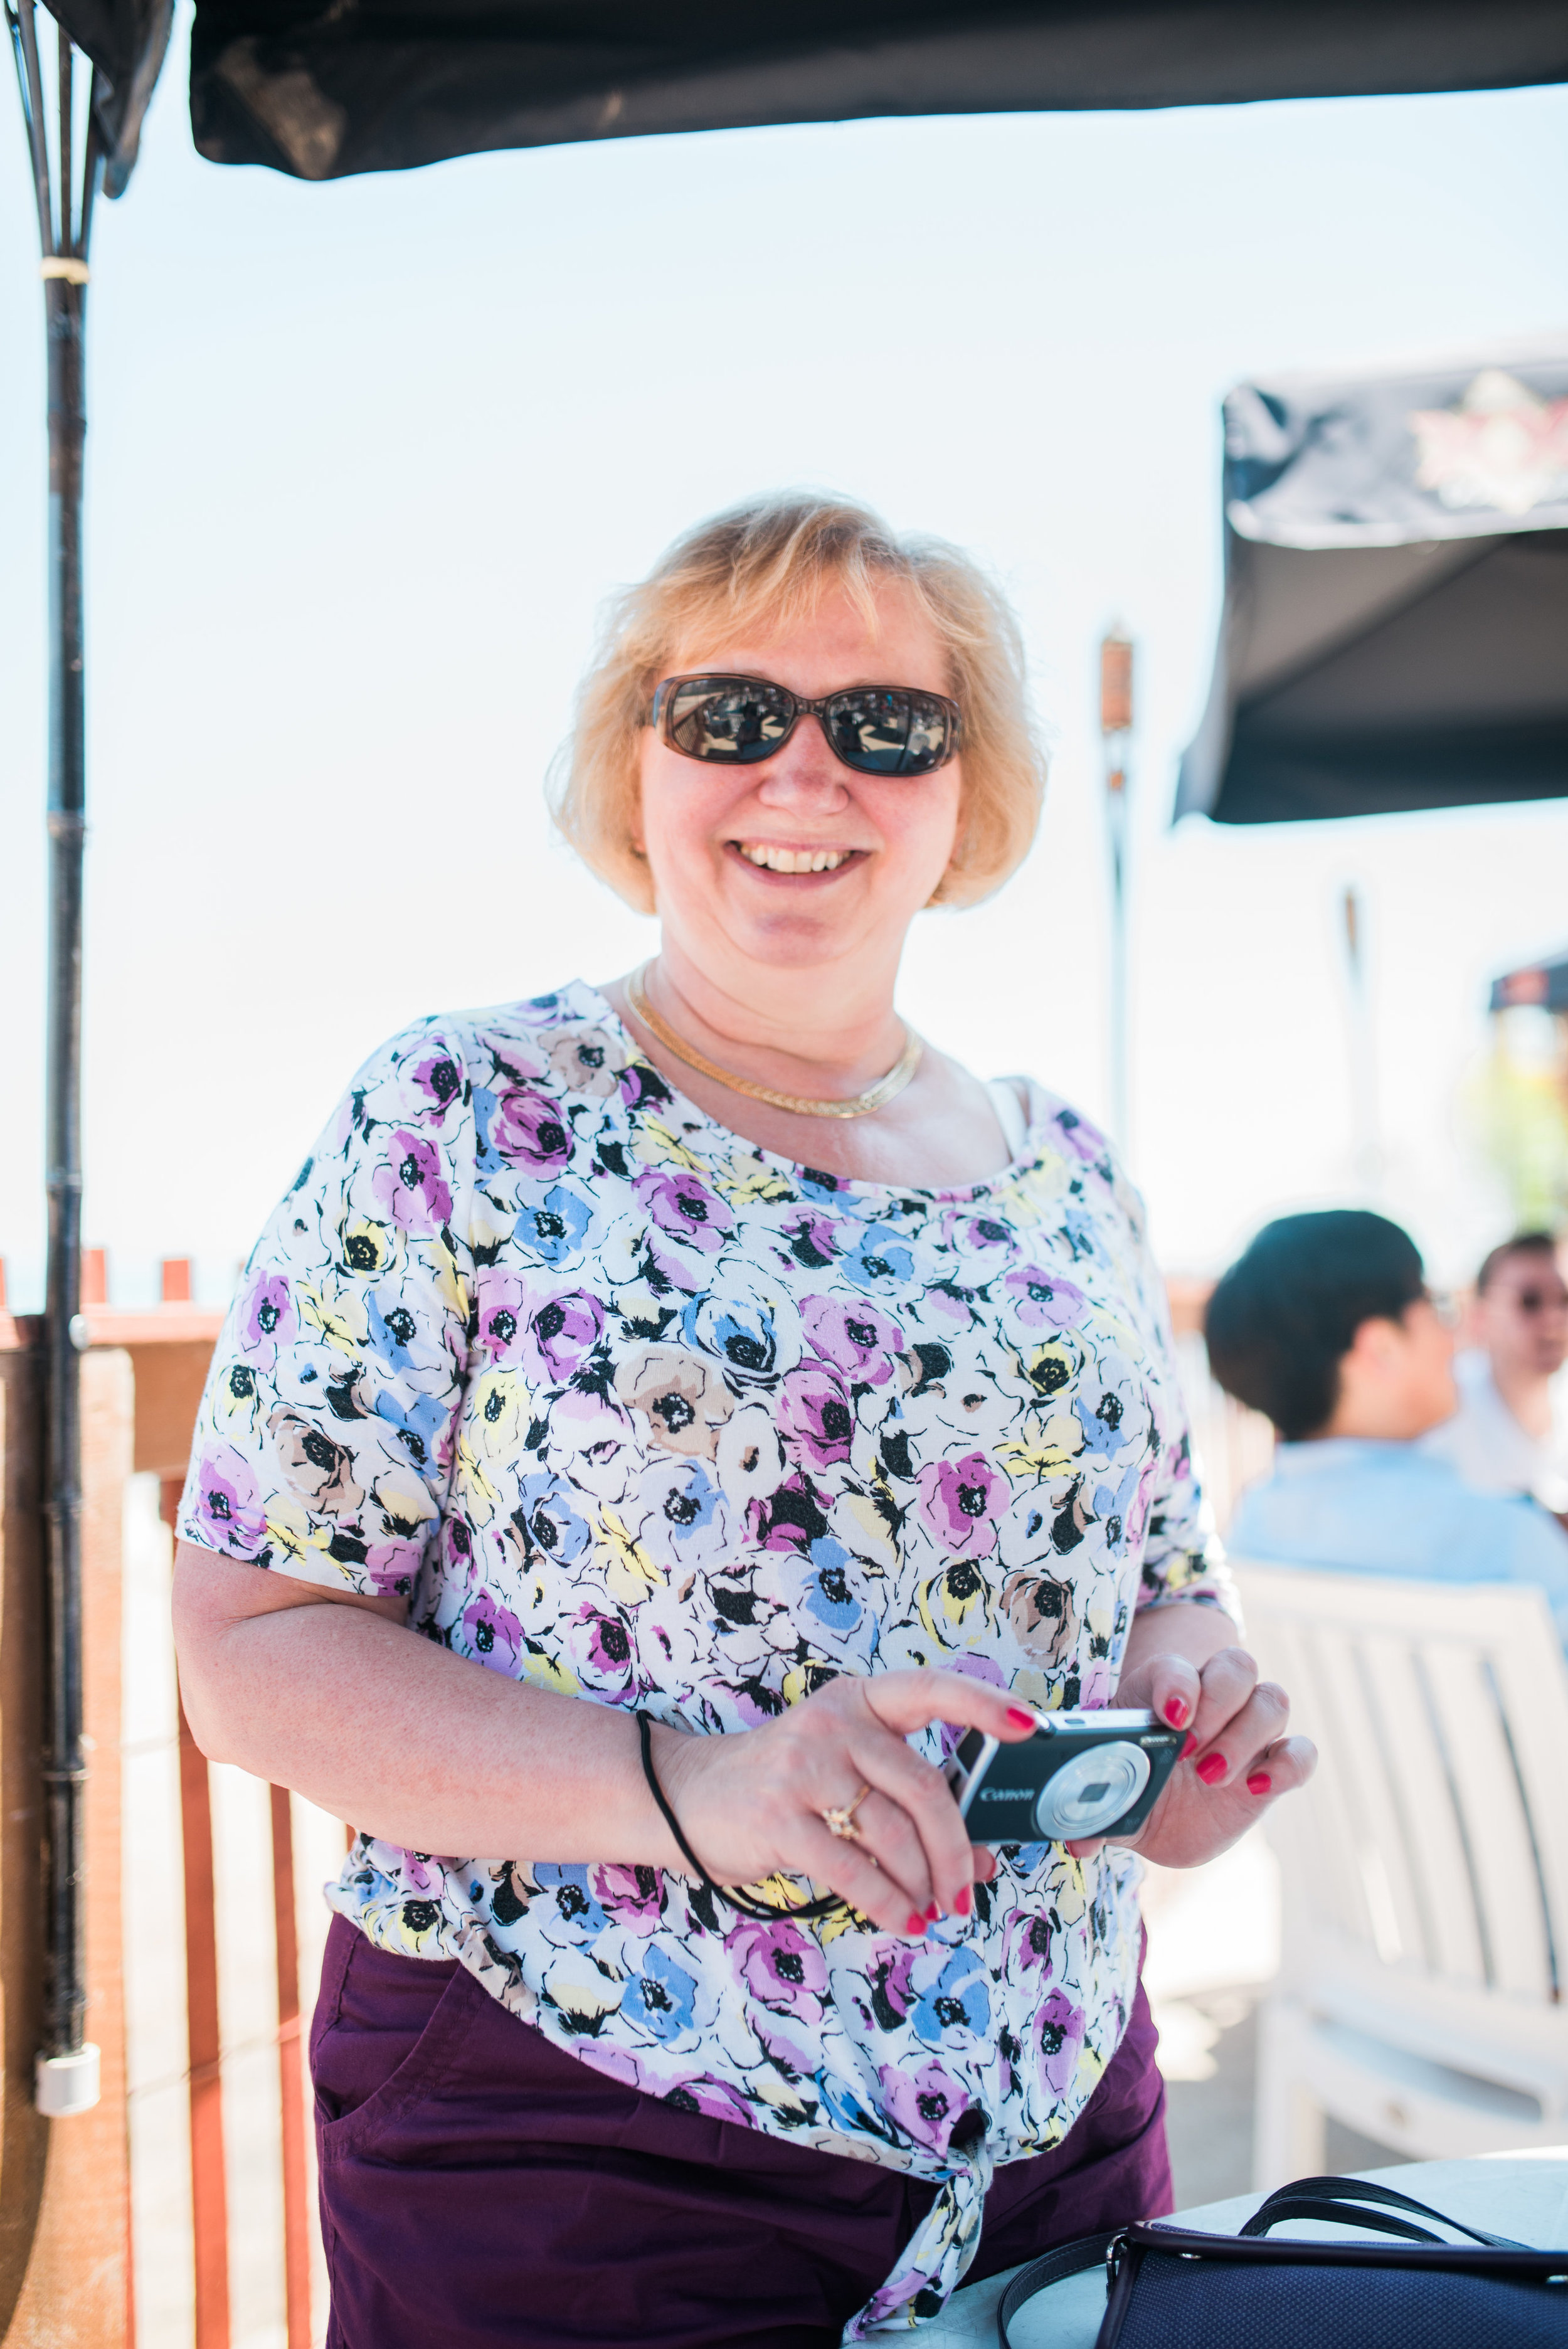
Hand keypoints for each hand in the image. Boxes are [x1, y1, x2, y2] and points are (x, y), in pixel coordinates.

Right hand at [651, 1670, 1035, 1939]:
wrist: (689, 1796)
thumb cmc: (787, 1785)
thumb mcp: (845, 1770)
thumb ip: (909, 1804)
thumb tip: (980, 1862)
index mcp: (859, 1701)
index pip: (931, 1689)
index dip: (983, 1704)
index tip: (1030, 1725)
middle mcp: (833, 1723)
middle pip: (923, 1787)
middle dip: (955, 1848)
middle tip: (964, 1891)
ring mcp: (803, 1767)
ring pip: (893, 1834)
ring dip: (923, 1882)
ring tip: (929, 1908)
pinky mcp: (779, 1818)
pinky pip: (855, 1870)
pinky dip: (889, 1904)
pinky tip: (903, 1920)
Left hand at [1067, 1642, 1315, 1868]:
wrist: (1156, 1812)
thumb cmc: (1128, 1781)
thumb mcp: (1107, 1791)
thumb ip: (1093, 1809)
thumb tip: (1078, 1842)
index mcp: (1163, 1689)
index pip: (1177, 1667)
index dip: (1177, 1684)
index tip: (1170, 1715)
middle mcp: (1211, 1699)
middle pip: (1237, 1667)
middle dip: (1218, 1703)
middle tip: (1189, 1748)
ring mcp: (1246, 1730)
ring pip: (1272, 1700)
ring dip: (1246, 1735)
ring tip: (1210, 1775)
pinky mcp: (1271, 1766)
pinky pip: (1302, 1752)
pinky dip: (1289, 1764)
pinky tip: (1257, 1787)